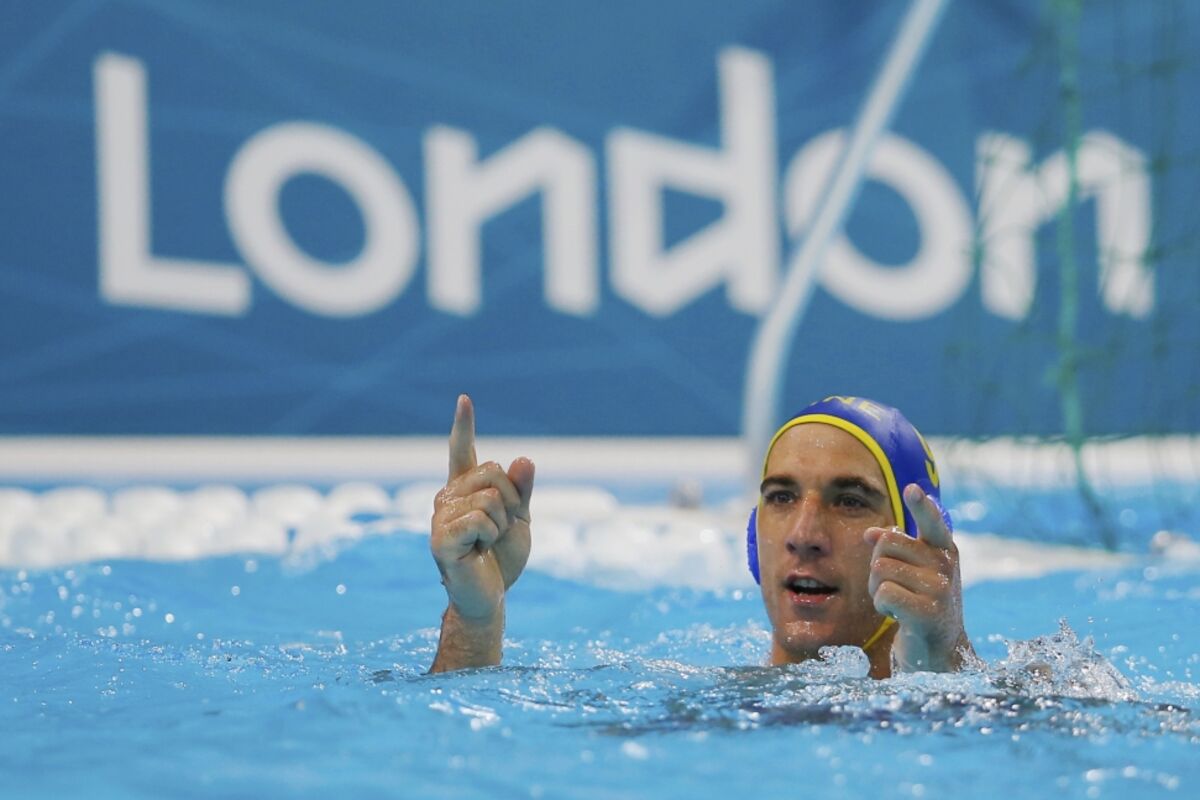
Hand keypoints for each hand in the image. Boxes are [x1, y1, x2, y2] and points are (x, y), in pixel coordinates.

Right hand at [431, 395, 533, 621]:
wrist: (492, 596)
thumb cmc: (501, 558)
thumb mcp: (520, 519)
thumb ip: (521, 490)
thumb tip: (524, 459)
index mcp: (465, 490)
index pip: (462, 451)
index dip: (464, 425)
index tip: (465, 399)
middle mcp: (447, 497)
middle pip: (492, 472)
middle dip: (512, 501)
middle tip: (500, 529)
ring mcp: (441, 517)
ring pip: (489, 497)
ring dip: (501, 524)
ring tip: (487, 543)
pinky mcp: (440, 538)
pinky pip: (479, 519)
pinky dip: (490, 536)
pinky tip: (478, 552)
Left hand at [864, 483, 970, 671]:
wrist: (938, 652)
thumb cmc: (921, 606)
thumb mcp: (913, 573)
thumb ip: (896, 550)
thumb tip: (871, 532)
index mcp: (944, 551)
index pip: (932, 522)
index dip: (922, 505)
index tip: (912, 489)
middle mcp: (946, 566)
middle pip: (888, 543)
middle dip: (877, 565)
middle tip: (894, 586)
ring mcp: (940, 589)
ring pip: (881, 568)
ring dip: (877, 588)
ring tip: (897, 602)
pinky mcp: (928, 612)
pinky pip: (884, 592)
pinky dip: (882, 604)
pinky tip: (897, 616)